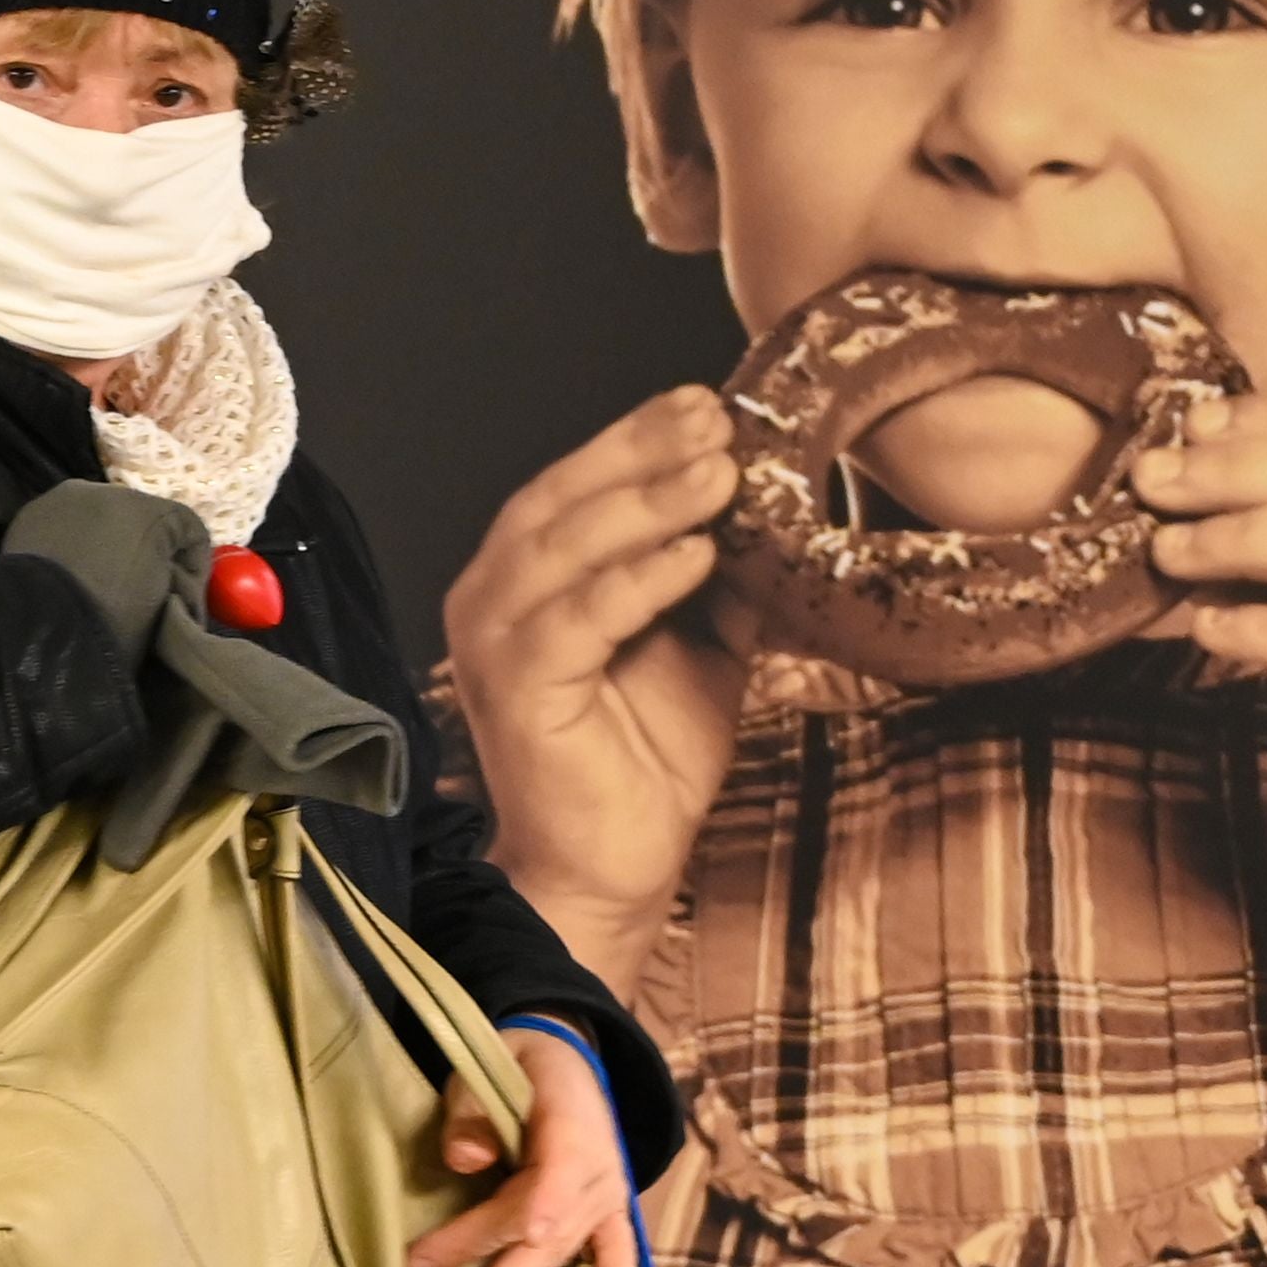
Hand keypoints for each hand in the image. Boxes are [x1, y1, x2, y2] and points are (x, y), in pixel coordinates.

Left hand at [405, 1026, 639, 1266]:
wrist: (566, 1061)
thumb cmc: (520, 1064)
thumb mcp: (487, 1065)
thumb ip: (472, 1110)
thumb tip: (465, 1162)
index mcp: (571, 1125)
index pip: (552, 1175)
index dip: (533, 1209)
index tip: (513, 1236)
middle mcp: (598, 1166)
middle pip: (546, 1224)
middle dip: (497, 1263)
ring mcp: (607, 1191)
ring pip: (565, 1244)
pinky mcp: (610, 1208)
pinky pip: (617, 1246)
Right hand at [441, 389, 752, 975]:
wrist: (618, 863)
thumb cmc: (648, 756)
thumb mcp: (702, 641)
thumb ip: (719, 573)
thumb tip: (775, 499)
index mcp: (526, 577)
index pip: (575, 485)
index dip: (636, 437)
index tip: (709, 402)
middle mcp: (490, 597)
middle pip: (562, 500)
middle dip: (642, 452)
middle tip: (715, 419)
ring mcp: (492, 642)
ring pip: (564, 547)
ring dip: (646, 503)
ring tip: (719, 472)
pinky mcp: (514, 689)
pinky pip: (579, 618)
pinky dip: (638, 580)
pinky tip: (697, 553)